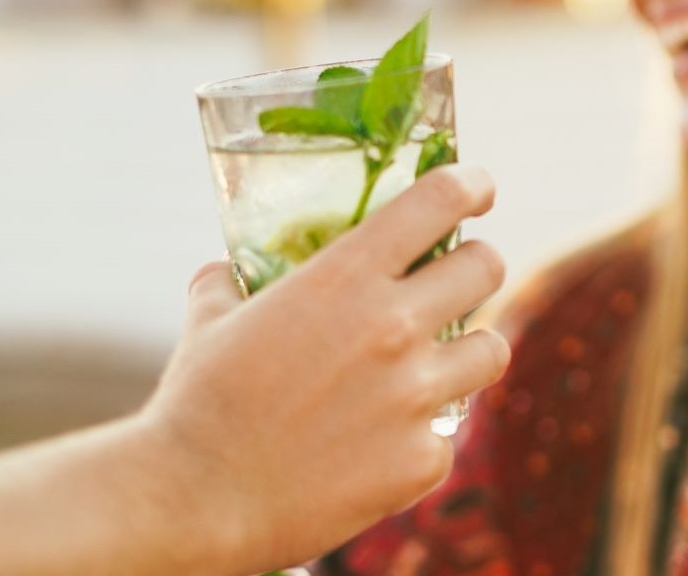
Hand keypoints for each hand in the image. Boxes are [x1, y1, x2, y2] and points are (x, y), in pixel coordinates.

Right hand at [136, 164, 511, 571]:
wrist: (196, 500)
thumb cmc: (198, 403)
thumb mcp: (210, 319)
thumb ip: (230, 282)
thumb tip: (228, 270)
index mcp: (346, 276)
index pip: (441, 198)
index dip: (470, 185)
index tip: (476, 189)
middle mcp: (395, 327)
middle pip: (486, 267)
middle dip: (475, 266)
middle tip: (455, 279)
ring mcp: (416, 396)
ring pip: (491, 350)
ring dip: (468, 349)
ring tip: (439, 362)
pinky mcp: (422, 459)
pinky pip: (447, 434)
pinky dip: (422, 435)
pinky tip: (383, 442)